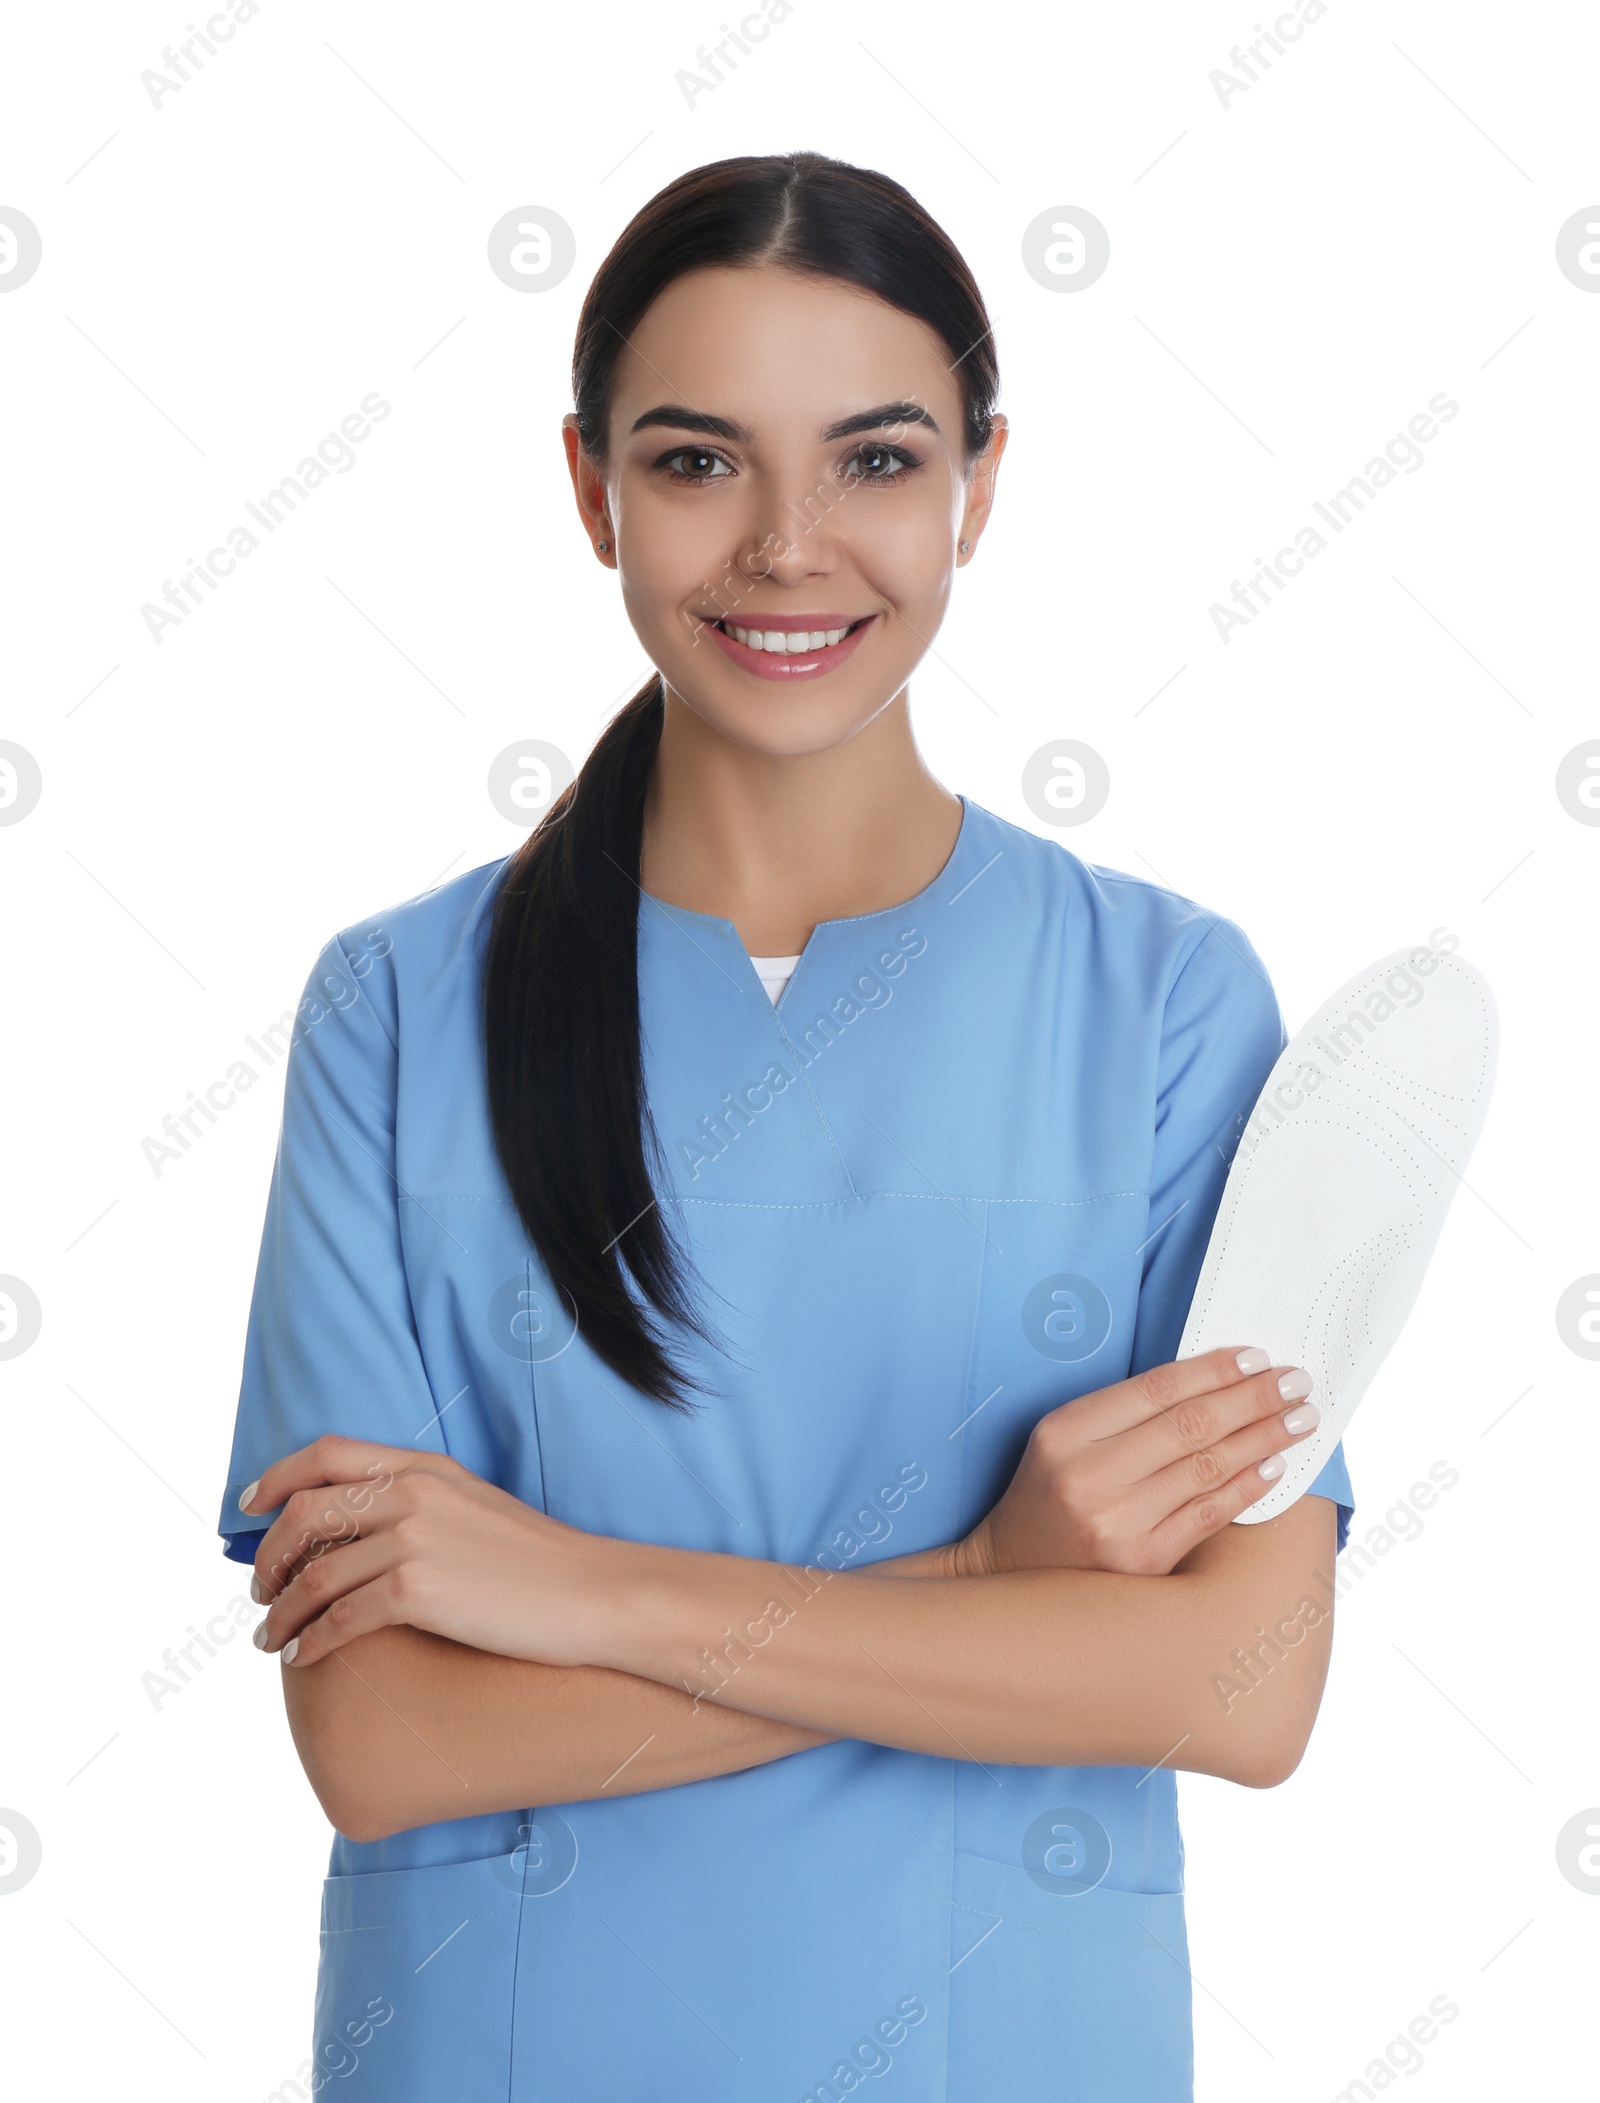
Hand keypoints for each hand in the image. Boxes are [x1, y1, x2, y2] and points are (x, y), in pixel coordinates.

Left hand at [242, 1435, 613, 1668]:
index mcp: (425, 1467)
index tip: (249, 1508)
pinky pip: (340, 1618)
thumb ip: (417, 1505)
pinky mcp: (418, 1592)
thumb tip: (355, 1534)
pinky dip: (313, 1640)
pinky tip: (306, 1657)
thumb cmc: (538, 1563)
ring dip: (281, 1612)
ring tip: (271, 1639)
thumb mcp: (473, 1508)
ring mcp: (414, 1541)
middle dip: (268, 1556)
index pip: (326, 1454)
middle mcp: (412, 1494)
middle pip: (304, 1514)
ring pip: (313, 1574)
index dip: (276, 1478)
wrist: (590, 1594)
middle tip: (259, 1591)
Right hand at [954, 1345, 1319, 1578]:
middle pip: (1189, 1425)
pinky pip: (1209, 1513)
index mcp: (1065, 1434)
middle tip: (1295, 1382)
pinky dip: (1247, 1486)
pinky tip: (1274, 1465)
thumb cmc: (1047, 1494)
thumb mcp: (1064, 1439)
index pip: (1155, 1390)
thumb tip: (1213, 1383)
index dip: (1212, 1370)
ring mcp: (1116, 1525)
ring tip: (1300, 1420)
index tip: (1255, 1357)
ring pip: (1207, 1468)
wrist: (1011, 1572)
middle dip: (1252, 1399)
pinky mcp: (1141, 1563)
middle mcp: (1088, 1477)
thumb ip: (1124, 1413)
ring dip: (1263, 1438)